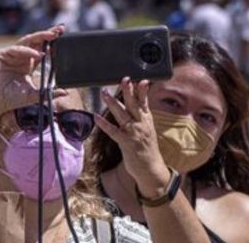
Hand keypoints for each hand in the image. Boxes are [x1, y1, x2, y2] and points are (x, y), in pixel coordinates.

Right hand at [0, 26, 63, 113]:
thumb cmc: (10, 98)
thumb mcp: (33, 95)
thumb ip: (48, 92)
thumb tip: (65, 92)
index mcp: (29, 64)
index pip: (43, 50)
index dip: (52, 44)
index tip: (64, 39)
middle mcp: (21, 57)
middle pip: (37, 41)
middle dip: (48, 34)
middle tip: (61, 30)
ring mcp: (12, 54)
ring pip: (28, 41)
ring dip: (40, 37)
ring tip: (52, 35)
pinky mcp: (2, 54)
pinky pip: (17, 49)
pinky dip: (27, 50)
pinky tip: (38, 54)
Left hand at [94, 77, 169, 197]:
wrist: (151, 169)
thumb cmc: (147, 149)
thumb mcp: (147, 130)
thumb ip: (140, 117)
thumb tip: (135, 104)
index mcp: (147, 121)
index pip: (144, 103)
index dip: (142, 91)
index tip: (141, 80)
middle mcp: (141, 125)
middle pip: (134, 105)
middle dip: (129, 92)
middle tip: (124, 80)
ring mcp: (134, 134)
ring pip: (122, 115)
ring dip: (113, 103)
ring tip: (104, 93)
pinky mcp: (126, 143)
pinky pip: (113, 132)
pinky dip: (104, 124)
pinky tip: (96, 117)